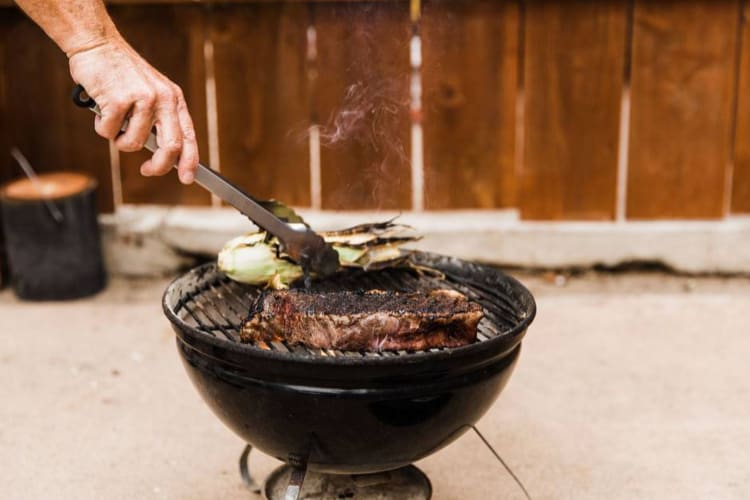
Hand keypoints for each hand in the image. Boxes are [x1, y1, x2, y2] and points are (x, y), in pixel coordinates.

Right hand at [68, 38, 197, 183]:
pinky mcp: (119, 100)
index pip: (188, 136)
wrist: (97, 44)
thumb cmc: (122, 73)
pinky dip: (102, 127)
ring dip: (119, 140)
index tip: (187, 178)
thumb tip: (167, 154)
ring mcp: (142, 99)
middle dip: (159, 166)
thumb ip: (160, 118)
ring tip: (114, 121)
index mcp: (173, 99)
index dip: (190, 161)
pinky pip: (109, 132)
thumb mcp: (152, 91)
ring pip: (133, 143)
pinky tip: (102, 109)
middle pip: (170, 147)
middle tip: (147, 170)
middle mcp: (163, 99)